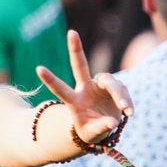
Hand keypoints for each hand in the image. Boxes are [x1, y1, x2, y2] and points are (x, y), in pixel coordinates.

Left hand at [38, 29, 132, 148]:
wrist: (102, 127)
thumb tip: (112, 122)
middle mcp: (86, 88)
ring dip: (120, 96)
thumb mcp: (92, 133)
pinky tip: (129, 113)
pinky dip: (128, 103)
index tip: (37, 68)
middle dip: (76, 49)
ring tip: (126, 110)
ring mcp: (100, 86)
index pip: (61, 89)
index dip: (50, 79)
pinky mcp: (115, 88)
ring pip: (111, 83)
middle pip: (80, 66)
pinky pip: (124, 92)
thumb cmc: (90, 129)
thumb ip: (101, 127)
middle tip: (71, 32)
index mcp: (74, 100)